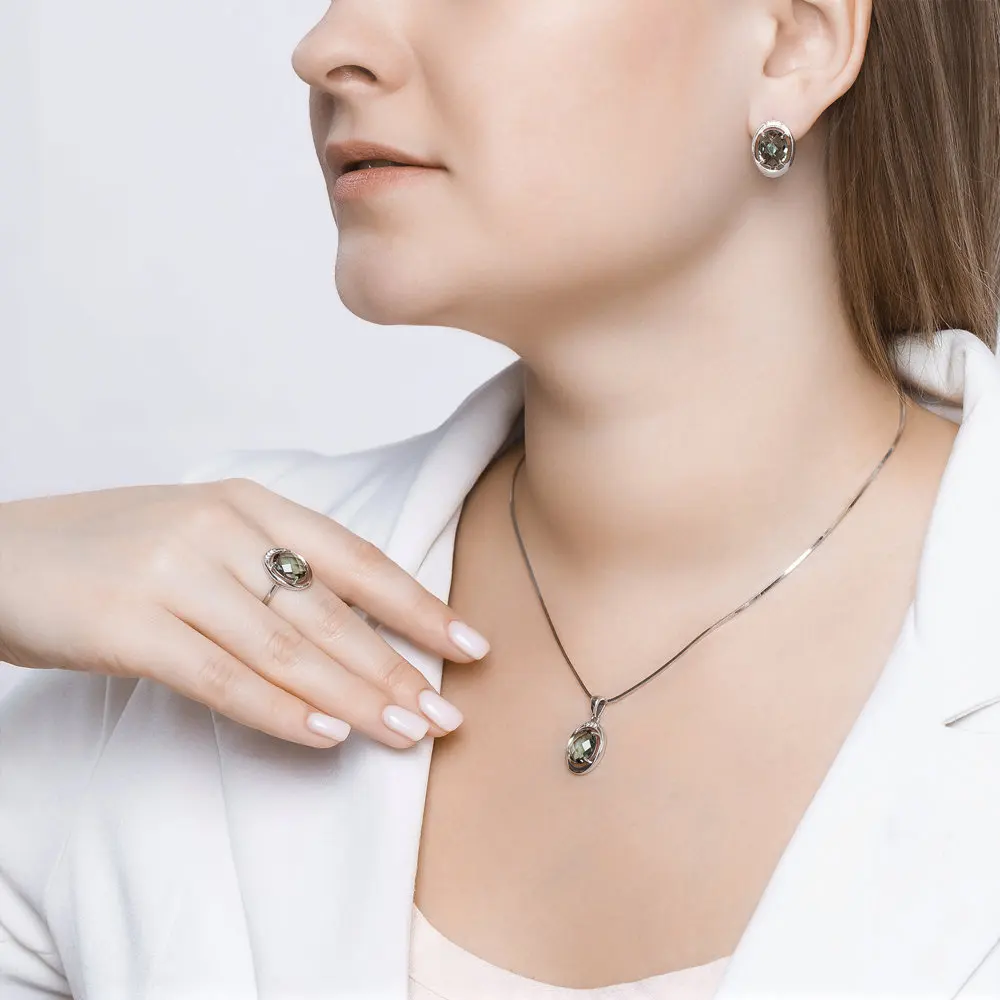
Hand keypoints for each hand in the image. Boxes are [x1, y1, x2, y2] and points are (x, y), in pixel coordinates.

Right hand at [0, 478, 489, 748]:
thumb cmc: (113, 552)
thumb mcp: (203, 537)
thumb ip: (272, 570)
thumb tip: (357, 634)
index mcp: (248, 503)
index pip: (354, 558)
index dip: (417, 605)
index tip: (469, 644)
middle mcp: (220, 528)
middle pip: (330, 611)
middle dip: (396, 666)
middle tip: (448, 713)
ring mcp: (174, 572)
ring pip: (286, 648)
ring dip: (353, 697)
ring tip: (405, 733)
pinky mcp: (130, 624)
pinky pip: (222, 677)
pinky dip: (278, 710)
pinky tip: (324, 737)